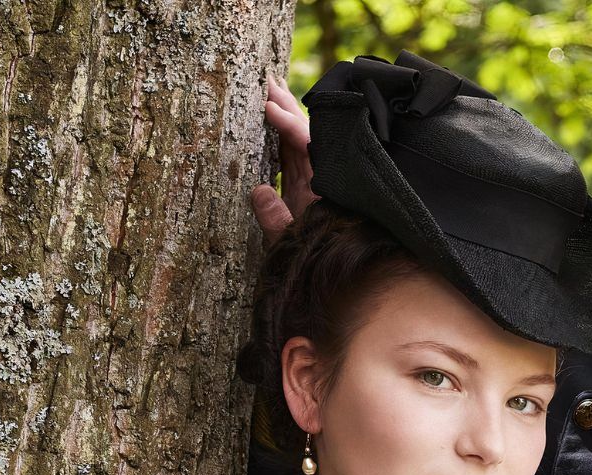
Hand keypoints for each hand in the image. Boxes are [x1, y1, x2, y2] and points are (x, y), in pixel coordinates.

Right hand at [252, 76, 317, 245]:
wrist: (332, 276)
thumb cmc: (313, 259)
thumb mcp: (291, 242)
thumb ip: (276, 219)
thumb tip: (259, 190)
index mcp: (322, 187)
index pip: (307, 146)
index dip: (289, 125)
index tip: (271, 107)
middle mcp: (319, 178)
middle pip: (304, 133)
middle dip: (286, 107)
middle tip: (268, 80)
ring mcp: (310, 180)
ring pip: (297, 140)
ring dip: (283, 114)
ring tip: (269, 89)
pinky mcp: (301, 186)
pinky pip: (291, 154)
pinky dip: (281, 134)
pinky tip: (271, 118)